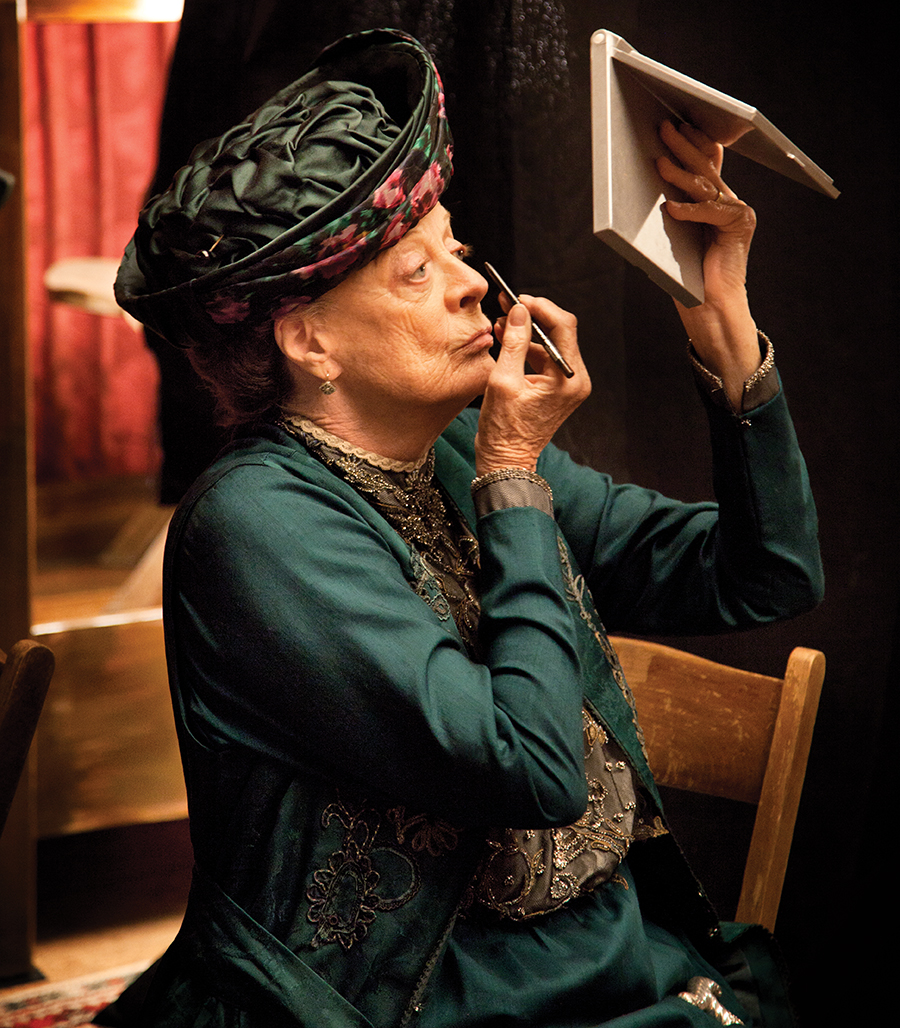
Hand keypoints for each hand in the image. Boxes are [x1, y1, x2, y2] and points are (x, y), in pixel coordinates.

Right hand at [475, 296, 589, 473]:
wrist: (506, 460)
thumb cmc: (504, 430)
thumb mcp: (503, 381)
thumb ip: (513, 342)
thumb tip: (518, 310)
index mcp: (569, 379)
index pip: (563, 328)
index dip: (540, 308)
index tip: (518, 299)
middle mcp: (575, 380)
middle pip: (559, 333)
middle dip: (533, 317)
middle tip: (508, 304)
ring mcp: (567, 385)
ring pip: (550, 344)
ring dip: (527, 332)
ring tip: (502, 323)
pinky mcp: (557, 389)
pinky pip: (545, 359)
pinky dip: (527, 348)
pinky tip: (507, 340)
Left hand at [657, 120, 761, 403]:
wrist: (710, 309)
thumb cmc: (687, 276)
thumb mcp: (675, 233)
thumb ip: (673, 205)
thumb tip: (651, 176)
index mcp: (716, 201)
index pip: (706, 162)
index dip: (692, 140)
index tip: (675, 122)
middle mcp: (730, 202)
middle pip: (705, 167)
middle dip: (683, 145)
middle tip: (664, 127)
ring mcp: (737, 214)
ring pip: (705, 186)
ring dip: (680, 173)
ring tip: (659, 162)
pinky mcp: (738, 228)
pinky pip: (710, 213)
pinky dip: (690, 211)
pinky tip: (672, 208)